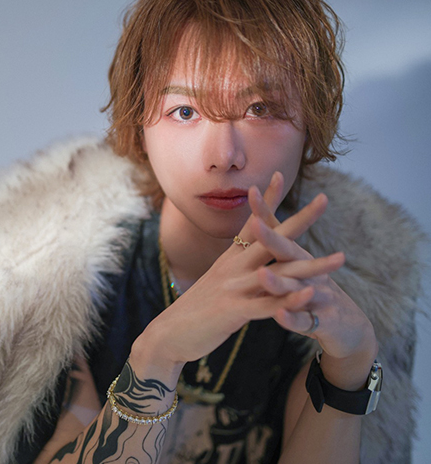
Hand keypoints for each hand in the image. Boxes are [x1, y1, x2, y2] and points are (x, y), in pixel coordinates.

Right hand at [132, 173, 341, 381]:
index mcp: (227, 260)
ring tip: (341, 259)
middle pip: (271, 238)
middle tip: (325, 200)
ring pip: (279, 273)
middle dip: (301, 220)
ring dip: (312, 266)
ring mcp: (233, 288)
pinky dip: (290, 299)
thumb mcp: (214, 284)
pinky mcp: (232, 312)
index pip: (251, 223)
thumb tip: (249, 265)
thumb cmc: (192, 311)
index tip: (278, 174)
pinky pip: (267, 305)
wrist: (166, 334)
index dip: (266, 200)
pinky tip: (312, 293)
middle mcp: (232, 268)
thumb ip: (234, 272)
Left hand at [247, 187, 377, 387]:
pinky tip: (282, 315)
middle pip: (286, 252)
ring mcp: (315, 297)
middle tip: (256, 223)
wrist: (348, 327)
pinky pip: (302, 320)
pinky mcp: (321, 321)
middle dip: (271, 238)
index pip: (277, 232)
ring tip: (263, 275)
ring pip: (294, 287)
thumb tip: (258, 220)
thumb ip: (278, 250)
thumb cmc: (312, 296)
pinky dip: (292, 317)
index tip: (251, 189)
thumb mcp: (294, 271)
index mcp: (295, 258)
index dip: (264, 213)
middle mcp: (306, 272)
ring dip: (278, 282)